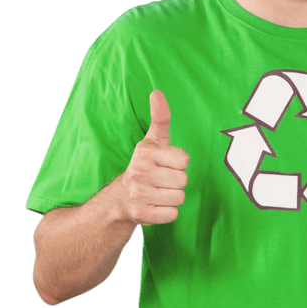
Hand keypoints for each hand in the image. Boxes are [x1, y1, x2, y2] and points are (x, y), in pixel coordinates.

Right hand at [117, 90, 189, 224]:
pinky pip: (172, 215)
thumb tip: (157, 92)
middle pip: (183, 181)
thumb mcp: (152, 141)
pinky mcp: (141, 215)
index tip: (165, 164)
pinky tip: (156, 206)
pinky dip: (168, 212)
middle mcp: (139, 173)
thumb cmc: (145, 166)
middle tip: (161, 181)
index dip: (178, 164)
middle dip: (176, 182)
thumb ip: (160, 118)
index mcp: (144, 153)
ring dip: (173, 197)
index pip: (184, 161)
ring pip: (179, 198)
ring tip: (158, 193)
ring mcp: (139, 195)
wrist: (122, 198)